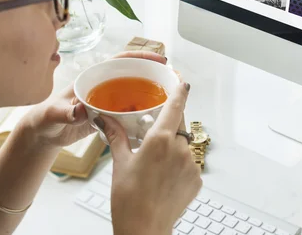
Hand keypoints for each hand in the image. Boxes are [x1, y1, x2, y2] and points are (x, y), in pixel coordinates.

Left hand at [21, 51, 167, 147]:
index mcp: (93, 78)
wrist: (43, 135)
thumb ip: (66, 112)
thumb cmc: (45, 119)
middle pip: (133, 75)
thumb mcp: (54, 114)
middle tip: (173, 79)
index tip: (159, 59)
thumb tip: (80, 110)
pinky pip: (131, 112)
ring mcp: (108, 102)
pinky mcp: (110, 117)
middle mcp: (104, 86)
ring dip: (151, 94)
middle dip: (153, 74)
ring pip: (134, 93)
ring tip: (171, 98)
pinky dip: (143, 114)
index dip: (140, 57)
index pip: (120, 61)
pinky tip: (155, 119)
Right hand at [95, 83, 201, 234]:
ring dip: (173, 148)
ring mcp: (191, 165)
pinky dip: (179, 165)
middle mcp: (179, 149)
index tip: (182, 82)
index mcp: (160, 140)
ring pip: (184, 145)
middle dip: (170, 125)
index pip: (175, 106)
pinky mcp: (197, 179)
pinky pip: (189, 163)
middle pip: (180, 125)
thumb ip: (116, 136)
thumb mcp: (120, 163)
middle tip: (155, 135)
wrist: (144, 229)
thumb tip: (104, 119)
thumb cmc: (129, 200)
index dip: (180, 92)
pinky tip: (164, 178)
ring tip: (155, 165)